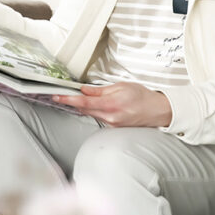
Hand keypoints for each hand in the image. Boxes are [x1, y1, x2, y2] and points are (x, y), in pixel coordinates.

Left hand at [54, 82, 172, 127]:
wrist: (157, 111)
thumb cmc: (142, 97)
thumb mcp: (121, 86)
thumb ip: (100, 90)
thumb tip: (85, 91)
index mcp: (111, 104)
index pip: (84, 103)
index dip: (68, 100)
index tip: (58, 97)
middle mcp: (110, 117)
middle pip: (84, 110)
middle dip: (74, 102)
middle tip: (65, 94)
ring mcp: (112, 124)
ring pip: (91, 114)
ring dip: (85, 106)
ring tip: (86, 97)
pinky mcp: (113, 127)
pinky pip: (99, 118)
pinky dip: (95, 111)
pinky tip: (99, 105)